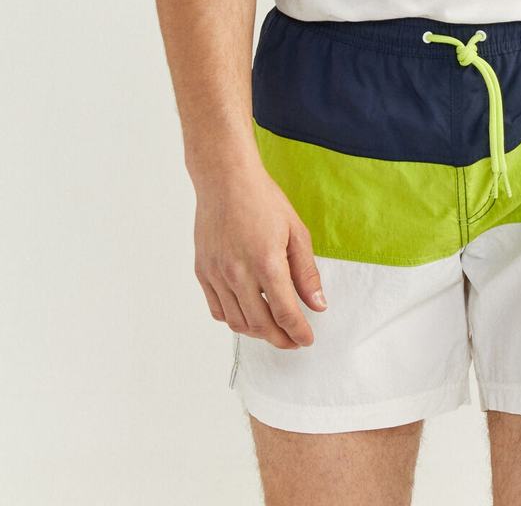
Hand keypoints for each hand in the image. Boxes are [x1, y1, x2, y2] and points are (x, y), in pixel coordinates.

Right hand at [193, 165, 325, 348]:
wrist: (226, 181)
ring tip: (273, 329)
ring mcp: (217, 274)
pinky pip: (217, 310)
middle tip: (293, 340)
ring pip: (237, 322)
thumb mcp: (296, 232)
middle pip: (261, 325)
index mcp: (267, 263)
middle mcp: (239, 273)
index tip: (307, 339)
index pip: (286, 313)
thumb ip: (307, 272)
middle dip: (281, 339)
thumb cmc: (264, 201)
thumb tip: (318, 304)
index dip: (299, 332)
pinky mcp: (202, 272)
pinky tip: (247, 314)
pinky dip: (234, 320)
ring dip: (258, 332)